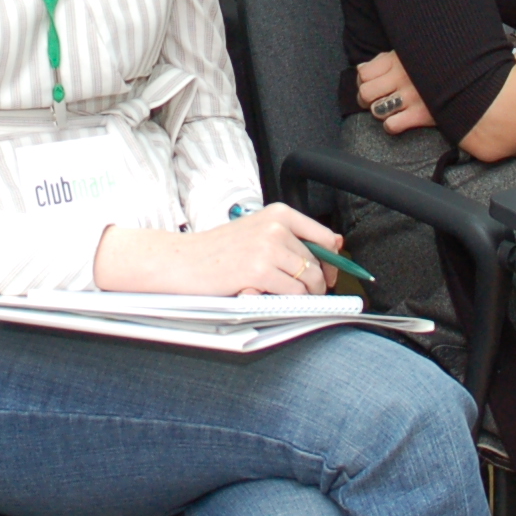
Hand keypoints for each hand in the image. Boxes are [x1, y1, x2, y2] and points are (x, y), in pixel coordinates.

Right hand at [93, 203, 340, 296]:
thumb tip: (331, 255)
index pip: (326, 238)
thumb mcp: (256, 233)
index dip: (333, 262)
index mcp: (279, 213)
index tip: (331, 275)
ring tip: (282, 296)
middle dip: (316, 284)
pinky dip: (287, 301)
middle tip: (301, 294)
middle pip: (318, 264)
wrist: (182, 261)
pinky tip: (270, 298)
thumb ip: (289, 240)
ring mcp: (268, 248)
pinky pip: (291, 293)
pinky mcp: (259, 270)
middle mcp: (276, 226)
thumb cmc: (216, 251)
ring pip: (308, 280)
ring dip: (303, 295)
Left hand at [355, 49, 434, 135]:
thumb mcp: (410, 52)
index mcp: (397, 60)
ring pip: (376, 110)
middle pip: (365, 93)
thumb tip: (361, 70)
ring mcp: (411, 97)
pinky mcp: (420, 114)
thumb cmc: (436, 64)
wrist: (470, 78)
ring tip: (388, 109)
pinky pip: (391, 125)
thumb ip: (385, 60)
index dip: (363, 81)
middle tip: (374, 100)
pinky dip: (391, 125)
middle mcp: (402, 78)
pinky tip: (399, 119)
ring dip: (379, 112)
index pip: (363, 73)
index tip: (370, 83)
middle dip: (366, 99)